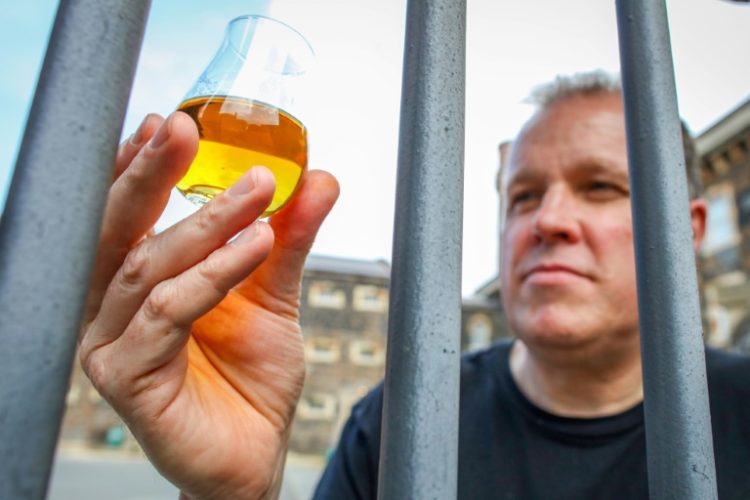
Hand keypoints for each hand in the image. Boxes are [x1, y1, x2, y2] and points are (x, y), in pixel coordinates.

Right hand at [79, 112, 338, 499]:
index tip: (166, 122)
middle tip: (182, 128)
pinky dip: (214, 274)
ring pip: (150, 267)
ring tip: (258, 192)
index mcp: (137, 284)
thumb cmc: (251, 376)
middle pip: (119, 229)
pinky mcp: (125, 378)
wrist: (255, 451)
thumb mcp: (274, 293)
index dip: (138, 167)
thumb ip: (289, 237)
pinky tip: (256, 248)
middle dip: (150, 174)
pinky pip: (169, 312)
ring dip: (206, 222)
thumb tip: (318, 176)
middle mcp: (112, 309)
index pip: (125, 215)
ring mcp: (110, 344)